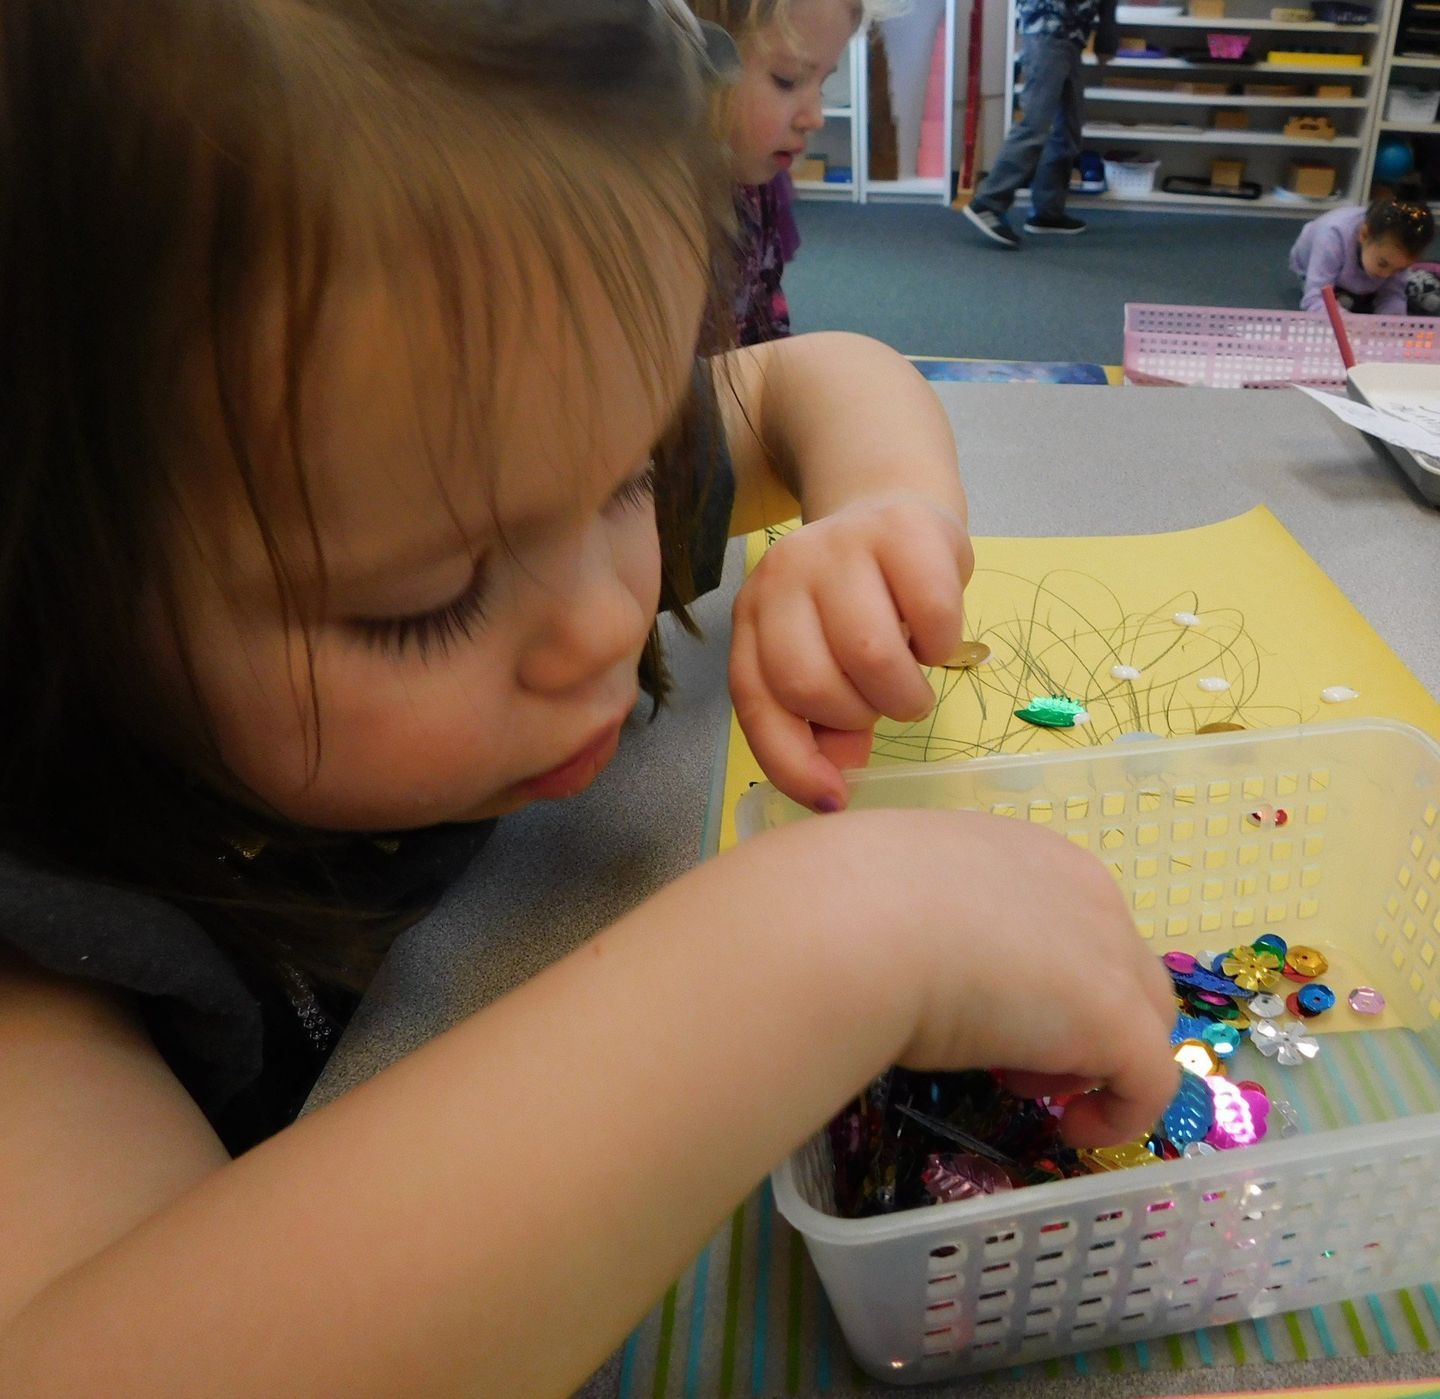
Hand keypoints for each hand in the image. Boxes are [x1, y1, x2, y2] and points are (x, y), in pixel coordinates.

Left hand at [728, 494, 972, 811]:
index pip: (756, 698)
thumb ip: (818, 724)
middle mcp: (783, 575)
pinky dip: (941, 647)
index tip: (834, 799)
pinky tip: (934, 638)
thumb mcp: (827, 664)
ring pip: (868, 652)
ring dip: (903, 693)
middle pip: (808, 680)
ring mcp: (838, 546)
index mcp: (754, 616)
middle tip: (881, 706)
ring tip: (911, 684)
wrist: (895, 512)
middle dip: (856, 716)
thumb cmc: (859, 606)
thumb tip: (835, 783)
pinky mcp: (902, 530)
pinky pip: (930, 615)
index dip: (791, 761)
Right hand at [808, 809, 1177, 1146]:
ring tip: (1018, 1082)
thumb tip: (903, 950)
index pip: (1070, 920)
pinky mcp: (1118, 1020)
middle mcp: (1087, 892)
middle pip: (1119, 966)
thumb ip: (928, 916)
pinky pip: (1150, 1080)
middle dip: (1074, 1014)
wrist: (855, 923)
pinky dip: (1119, 1113)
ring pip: (1143, 1016)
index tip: (986, 1004)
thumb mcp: (897, 894)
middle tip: (1003, 1049)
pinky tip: (1069, 1129)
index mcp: (1031, 856)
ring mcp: (1111, 953)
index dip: (1041, 972)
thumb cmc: (853, 900)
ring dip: (1094, 1055)